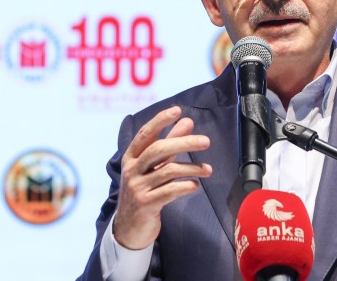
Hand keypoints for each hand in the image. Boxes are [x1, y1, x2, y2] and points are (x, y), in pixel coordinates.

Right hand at [111, 106, 212, 250]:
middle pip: (158, 150)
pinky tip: (195, 185)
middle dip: (184, 143)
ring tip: (208, 169)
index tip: (177, 110)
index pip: (145, 134)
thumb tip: (187, 120)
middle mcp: (131, 170)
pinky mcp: (146, 204)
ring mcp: (137, 187)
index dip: (160, 121)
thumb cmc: (144, 190)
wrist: (129, 226)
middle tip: (206, 141)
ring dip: (192, 168)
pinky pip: (170, 190)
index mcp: (131, 157)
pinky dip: (186, 185)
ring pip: (168, 171)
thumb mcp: (154, 166)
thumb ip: (170, 143)